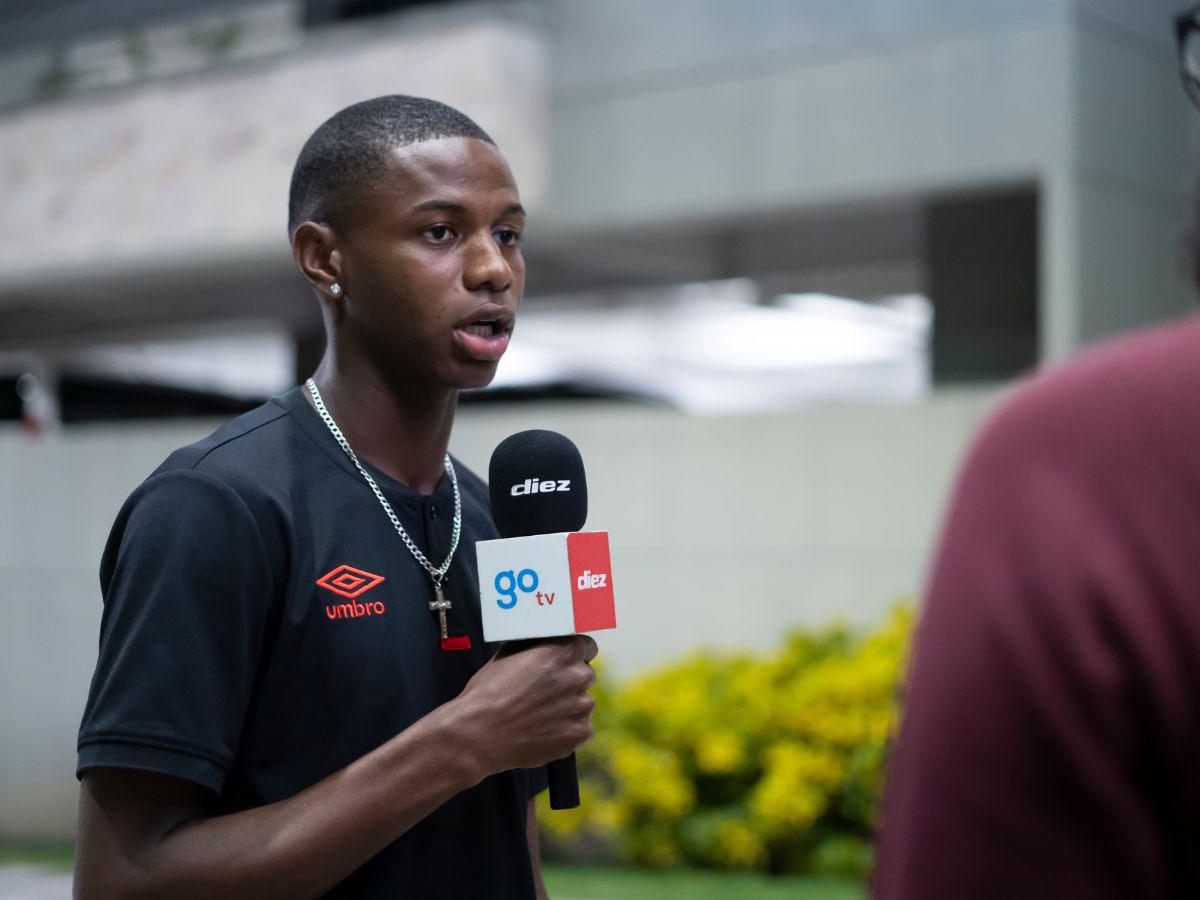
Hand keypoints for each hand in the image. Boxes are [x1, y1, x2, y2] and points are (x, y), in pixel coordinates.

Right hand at [454, 635, 598, 776]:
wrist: (479, 733)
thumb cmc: (489, 691)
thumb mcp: (509, 653)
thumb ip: (537, 646)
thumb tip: (546, 643)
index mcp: (564, 651)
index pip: (586, 647)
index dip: (573, 656)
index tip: (564, 665)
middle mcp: (578, 676)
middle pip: (585, 676)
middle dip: (569, 682)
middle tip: (544, 694)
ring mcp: (581, 706)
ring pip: (581, 704)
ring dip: (568, 707)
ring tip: (538, 716)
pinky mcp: (579, 733)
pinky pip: (580, 729)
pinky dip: (566, 731)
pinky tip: (543, 732)